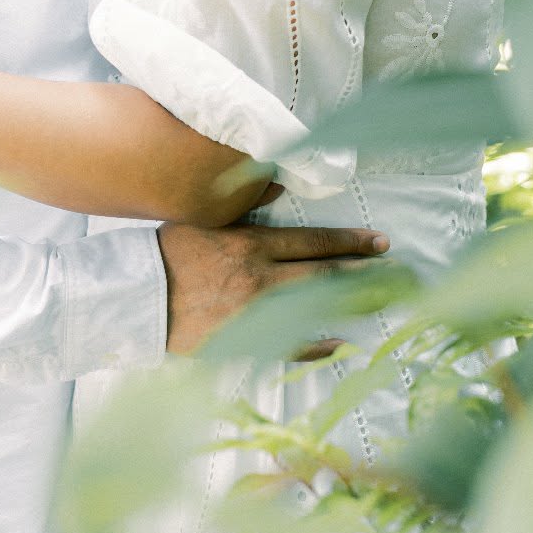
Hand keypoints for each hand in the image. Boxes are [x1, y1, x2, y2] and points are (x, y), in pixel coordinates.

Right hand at [158, 220, 387, 358]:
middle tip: (398, 273)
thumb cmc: (164, 254)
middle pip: (325, 274)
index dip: (351, 242)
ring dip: (350, 304)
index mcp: (250, 244)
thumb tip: (279, 186)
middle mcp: (260, 278)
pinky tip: (342, 344)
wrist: (135, 299)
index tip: (379, 243)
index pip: (314, 242)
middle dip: (364, 272)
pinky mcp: (244, 340)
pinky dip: (317, 346)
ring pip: (314, 308)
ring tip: (382, 300)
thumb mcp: (203, 219)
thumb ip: (243, 207)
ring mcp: (254, 313)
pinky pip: (289, 345)